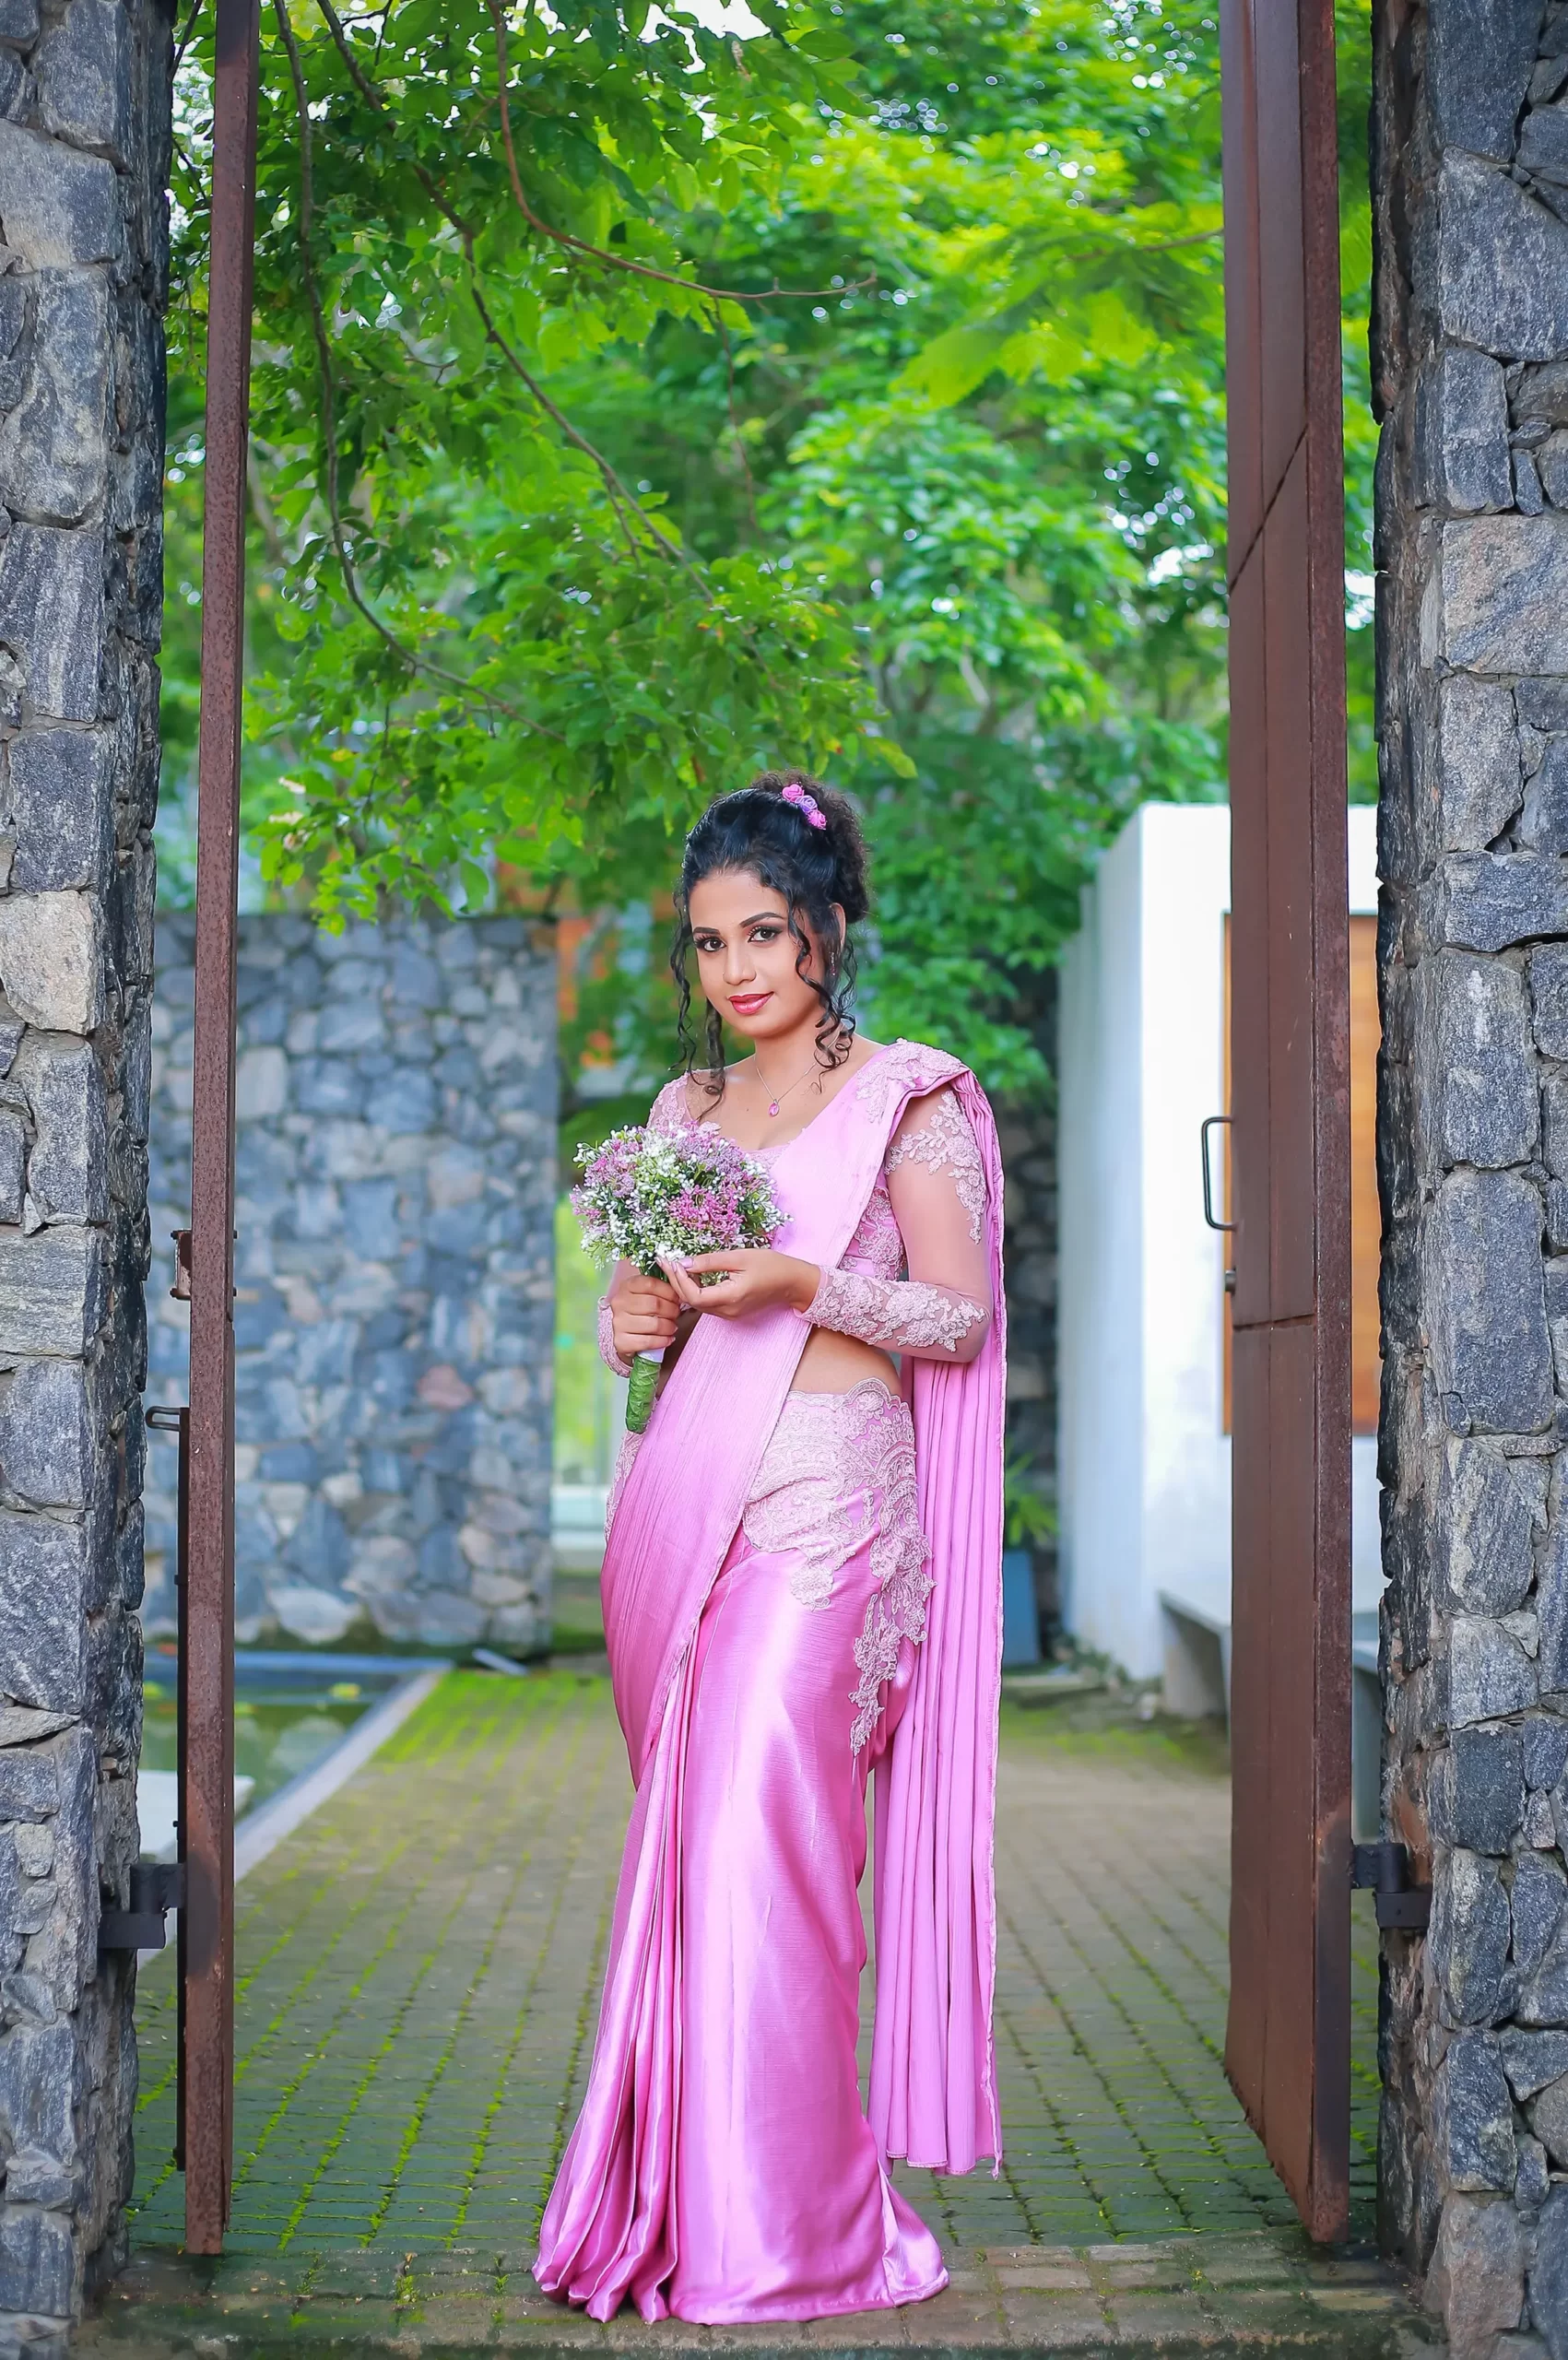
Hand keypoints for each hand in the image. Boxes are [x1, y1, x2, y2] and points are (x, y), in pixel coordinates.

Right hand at [610, 1268, 680, 1359]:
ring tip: (672, 1327)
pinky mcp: (621, 1341)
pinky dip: (663, 1341)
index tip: (677, 1298)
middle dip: (672, 1310)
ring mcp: (618, 1322)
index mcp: (626, 1286)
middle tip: (676, 1314)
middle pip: (654, 1304)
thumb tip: (680, 1291)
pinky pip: (648, 1341)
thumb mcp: (645, 1294)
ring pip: (654, 1324)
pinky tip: (668, 1339)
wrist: (623, 1335)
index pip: (650, 1284)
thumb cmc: (640, 1311)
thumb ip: (660, 1289)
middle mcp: (619, 1302)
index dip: (669, 1291)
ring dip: (669, 1327)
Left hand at [658, 1248, 819, 1321]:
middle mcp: (727, 1311)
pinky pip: (707, 1303)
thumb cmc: (771, 1266)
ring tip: (675, 1266)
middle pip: (692, 1301)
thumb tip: (684, 1262)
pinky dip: (695, 1290)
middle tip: (665, 1262)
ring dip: (684, 1287)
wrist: (793, 1282)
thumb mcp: (739, 1258)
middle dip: (676, 1282)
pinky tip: (692, 1275)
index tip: (671, 1261)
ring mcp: (729, 1314)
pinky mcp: (731, 1311)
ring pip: (698, 1304)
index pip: (693, 1295)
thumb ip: (710, 1262)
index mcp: (730, 1297)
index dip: (678, 1279)